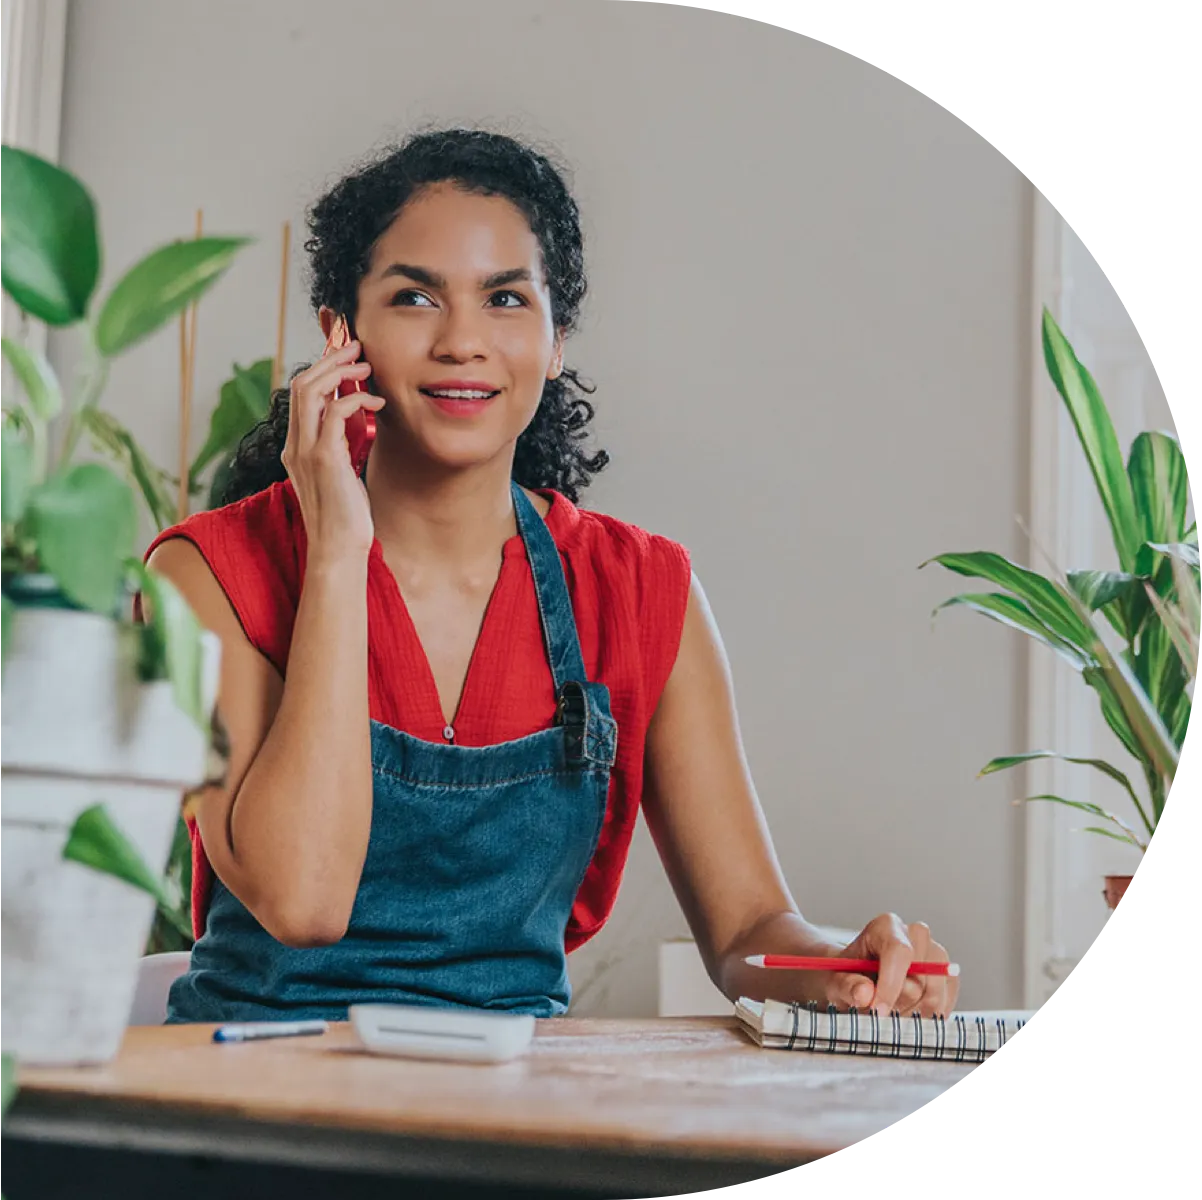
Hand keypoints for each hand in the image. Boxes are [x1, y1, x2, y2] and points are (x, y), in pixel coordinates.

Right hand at [279, 340, 384, 562]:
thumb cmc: (345, 517)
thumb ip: (339, 447)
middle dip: (329, 359)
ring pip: (311, 391)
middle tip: (357, 348)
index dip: (320, 369)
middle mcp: (296, 446)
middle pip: (301, 383)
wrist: (339, 550)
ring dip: (339, 371)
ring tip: (365, 366)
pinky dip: (356, 399)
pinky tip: (377, 403)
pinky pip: (335, 412)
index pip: (300, 395)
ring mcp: (307, 451)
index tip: (345, 358)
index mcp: (296, 448)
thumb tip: (354, 422)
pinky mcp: (325, 459)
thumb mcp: (340, 475)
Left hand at [823, 914, 957, 1016]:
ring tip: (892, 1013)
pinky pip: (946, 1003)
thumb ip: (847, 986)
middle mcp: (915, 934)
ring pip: (935, 993)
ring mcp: (936, 953)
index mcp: (886, 926)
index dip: (891, 984)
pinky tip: (908, 1015)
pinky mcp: (947, 976)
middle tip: (880, 1013)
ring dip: (913, 1013)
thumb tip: (865, 993)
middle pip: (920, 976)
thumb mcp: (836, 981)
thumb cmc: (847, 977)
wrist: (859, 980)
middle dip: (899, 1002)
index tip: (878, 1010)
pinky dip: (928, 1017)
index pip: (899, 952)